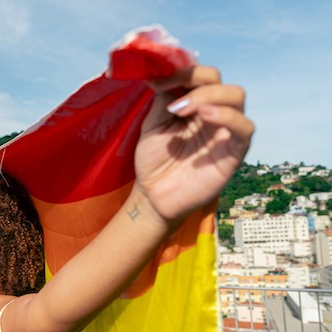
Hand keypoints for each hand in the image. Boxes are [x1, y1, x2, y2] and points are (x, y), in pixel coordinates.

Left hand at [134, 65, 253, 222]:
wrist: (154, 196)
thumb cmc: (154, 161)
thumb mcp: (153, 123)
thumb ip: (163, 97)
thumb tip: (161, 68)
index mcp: (194, 103)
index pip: (199, 74)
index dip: (181, 71)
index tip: (156, 79)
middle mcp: (213, 112)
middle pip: (218, 80)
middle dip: (195, 79)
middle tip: (170, 96)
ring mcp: (225, 131)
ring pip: (236, 96)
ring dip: (209, 94)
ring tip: (182, 109)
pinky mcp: (235, 152)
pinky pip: (245, 127)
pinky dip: (227, 116)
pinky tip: (205, 116)